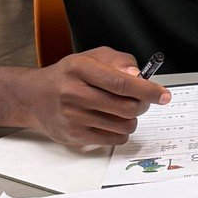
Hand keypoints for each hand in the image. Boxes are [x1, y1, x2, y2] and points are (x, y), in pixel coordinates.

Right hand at [24, 47, 170, 146]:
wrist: (34, 97)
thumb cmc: (68, 76)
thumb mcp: (91, 57)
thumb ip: (118, 61)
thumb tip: (139, 75)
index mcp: (80, 68)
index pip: (122, 82)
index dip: (148, 90)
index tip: (164, 95)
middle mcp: (74, 93)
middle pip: (126, 107)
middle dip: (142, 105)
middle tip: (141, 101)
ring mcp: (73, 117)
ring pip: (124, 125)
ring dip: (132, 119)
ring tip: (122, 111)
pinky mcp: (74, 136)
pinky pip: (114, 139)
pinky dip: (121, 132)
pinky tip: (112, 122)